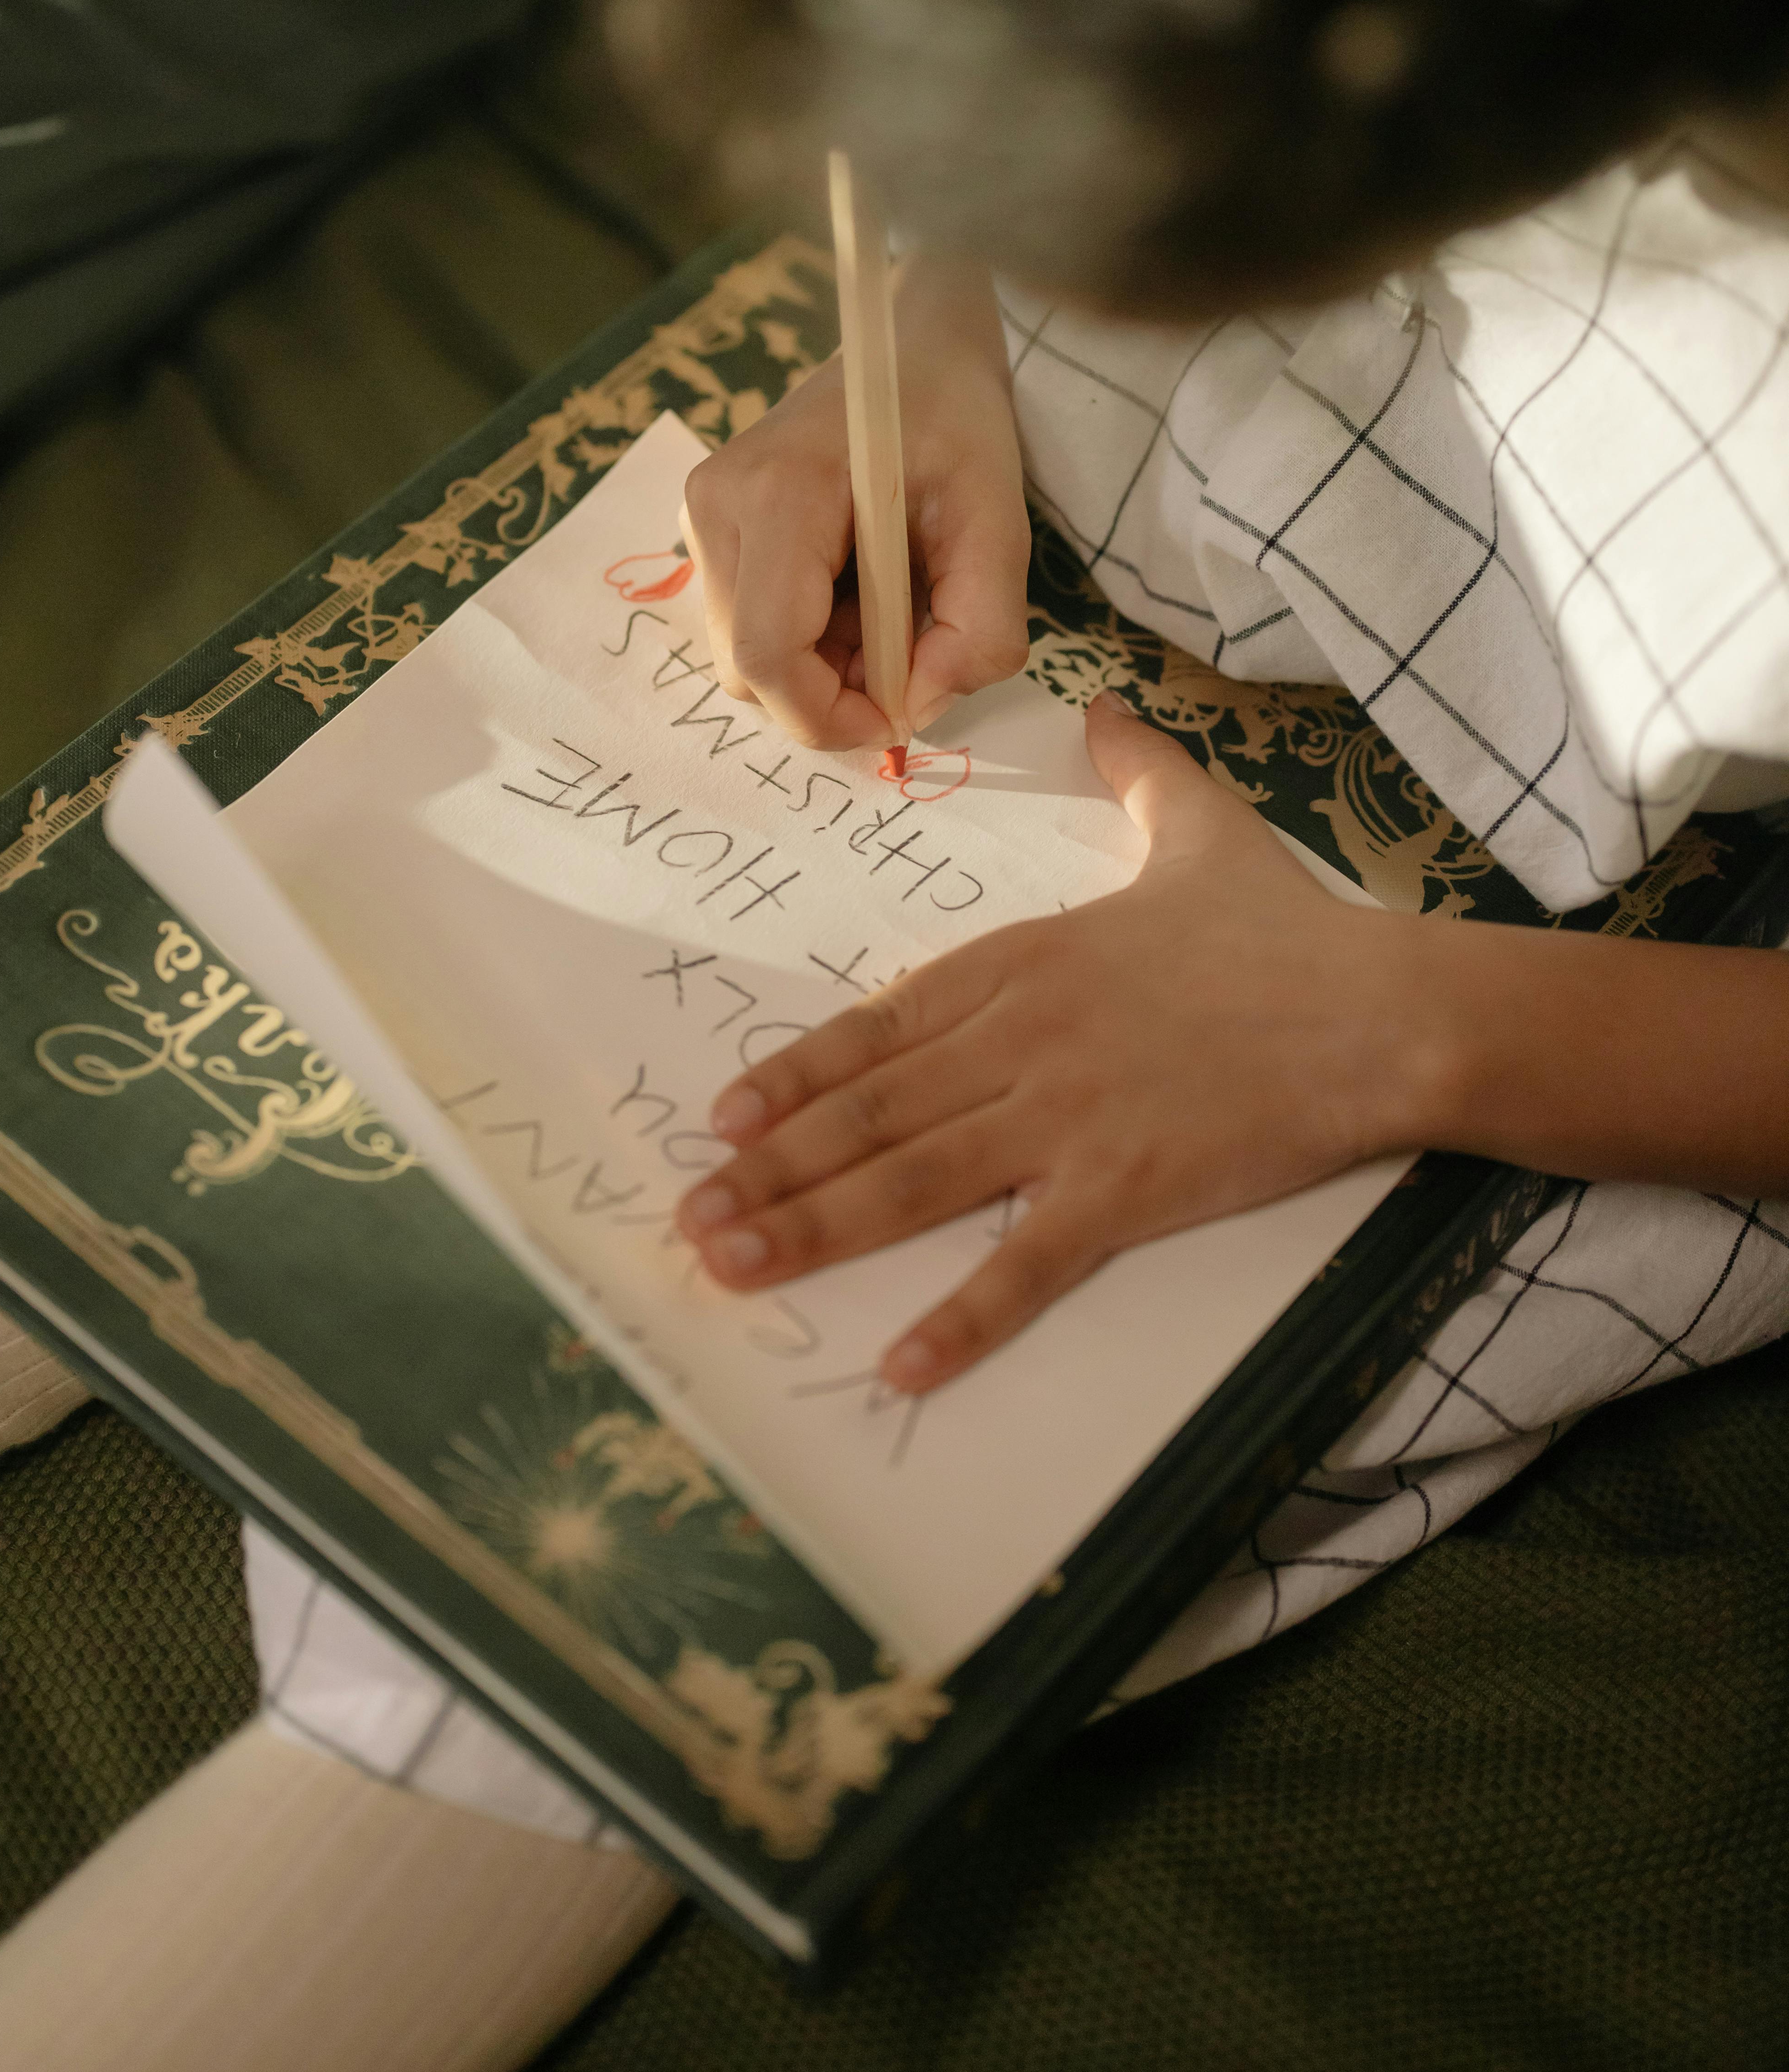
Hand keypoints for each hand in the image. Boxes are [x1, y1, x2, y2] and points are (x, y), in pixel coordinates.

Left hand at [676, 696, 1425, 1388]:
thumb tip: (1107, 708)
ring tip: (735, 1269)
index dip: (795, 1076)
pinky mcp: (1127, 1190)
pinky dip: (960, 1316)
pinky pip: (1026, 1265)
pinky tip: (899, 1363)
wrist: (1380, 1010)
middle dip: (771, 1169)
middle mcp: (1024, 1041)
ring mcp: (1070, 1119)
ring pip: (914, 1182)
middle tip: (690, 1218)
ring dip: (816, 1230)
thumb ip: (1139, 772)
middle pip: (872, 1112)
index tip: (722, 1117)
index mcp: (1028, 964)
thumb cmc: (1288, 929)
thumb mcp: (1201, 828)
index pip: (880, 1026)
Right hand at [681, 251, 1029, 749]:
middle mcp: (716, 508)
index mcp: (777, 494)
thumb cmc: (955, 419)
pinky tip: (855, 589)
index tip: (902, 712)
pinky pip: (749, 625)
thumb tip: (921, 707)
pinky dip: (809, 636)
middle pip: (750, 669)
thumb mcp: (1000, 519)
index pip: (767, 656)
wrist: (912, 344)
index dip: (832, 715)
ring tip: (889, 606)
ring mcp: (702, 517)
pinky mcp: (711, 527)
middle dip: (834, 690)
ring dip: (824, 664)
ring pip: (746, 657)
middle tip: (912, 645)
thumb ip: (980, 626)